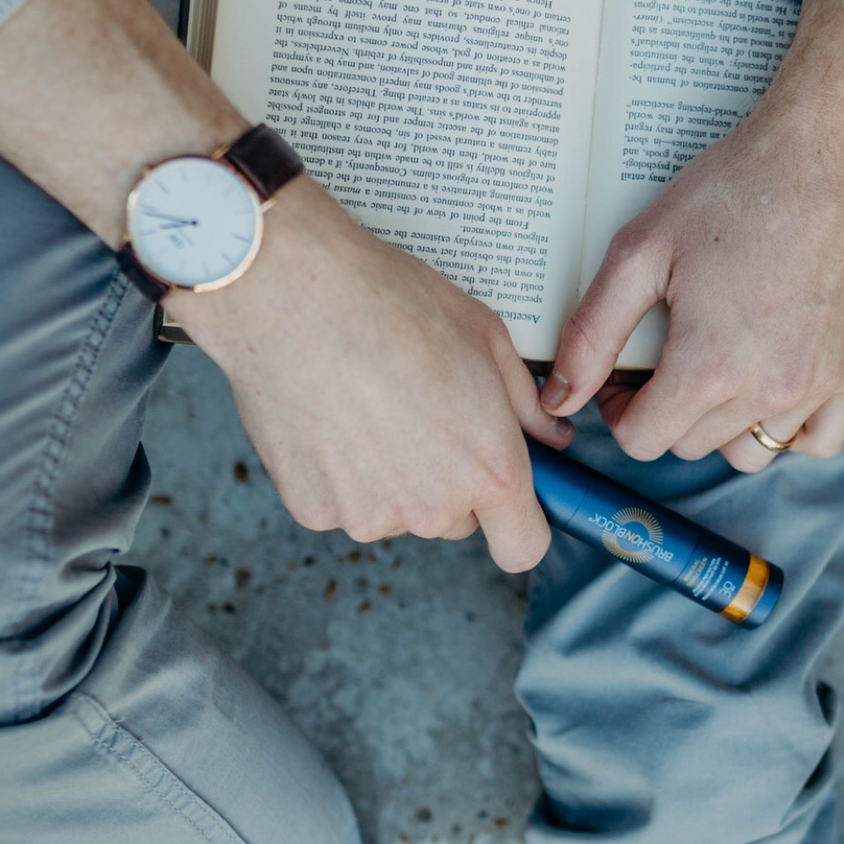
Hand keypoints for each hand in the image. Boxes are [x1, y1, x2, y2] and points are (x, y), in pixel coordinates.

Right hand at [177, 176, 567, 569]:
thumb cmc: (392, 305)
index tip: (507, 498)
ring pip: (396, 512)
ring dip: (391, 477)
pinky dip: (339, 473)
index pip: (522, 548)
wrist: (292, 296)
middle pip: (455, 521)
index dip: (519, 525)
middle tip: (423, 416)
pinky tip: (331, 416)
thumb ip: (526, 404)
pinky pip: (342, 502)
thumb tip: (550, 437)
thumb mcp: (485, 340)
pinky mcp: (313, 511)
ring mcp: (369, 515)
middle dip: (449, 482)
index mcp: (490, 472)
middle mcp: (432, 508)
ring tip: (369, 406)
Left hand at [542, 0, 843, 469]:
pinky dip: (789, 428)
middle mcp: (770, 388)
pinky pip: (817, 440)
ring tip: (719, 367)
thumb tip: (558, 399)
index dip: (620, 409)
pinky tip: (772, 385)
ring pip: (751, 450)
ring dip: (723, 423)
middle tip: (666, 357)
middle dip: (666, 411)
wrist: (831, 149)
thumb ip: (592, 334)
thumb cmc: (736, 188)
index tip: (625, 376)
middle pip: (691, 446)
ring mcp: (822, 382)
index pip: (643, 441)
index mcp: (710, 366)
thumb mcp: (640, 253)